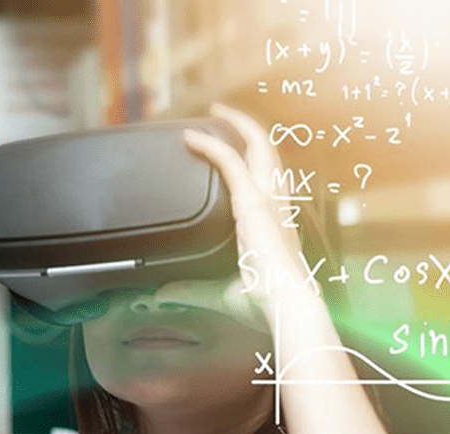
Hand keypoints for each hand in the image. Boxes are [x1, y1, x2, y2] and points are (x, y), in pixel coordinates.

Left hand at [156, 104, 313, 321]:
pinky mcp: (254, 202)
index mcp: (276, 223)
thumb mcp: (219, 293)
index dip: (253, 160)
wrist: (286, 306)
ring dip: (236, 125)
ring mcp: (269, 200)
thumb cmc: (266, 303)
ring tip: (215, 111)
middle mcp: (278, 205)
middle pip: (269, 152)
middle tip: (223, 114)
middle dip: (248, 128)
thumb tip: (162, 294)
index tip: (233, 151)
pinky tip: (191, 138)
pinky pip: (231, 161)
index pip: (267, 180)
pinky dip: (210, 145)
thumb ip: (189, 289)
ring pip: (258, 147)